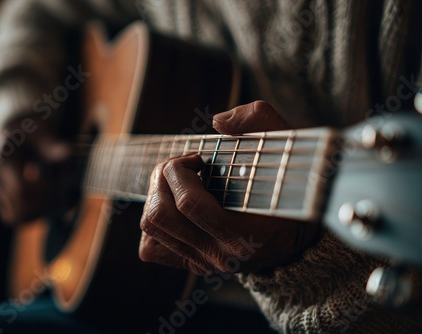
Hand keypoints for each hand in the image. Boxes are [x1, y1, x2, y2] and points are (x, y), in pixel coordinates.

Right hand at [0, 114, 78, 224]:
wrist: (10, 129)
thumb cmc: (28, 129)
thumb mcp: (41, 131)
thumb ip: (52, 144)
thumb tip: (68, 153)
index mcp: (3, 159)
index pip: (21, 190)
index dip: (45, 190)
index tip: (58, 178)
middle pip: (20, 208)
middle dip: (46, 201)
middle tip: (60, 186)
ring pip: (17, 217)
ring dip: (40, 210)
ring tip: (53, 191)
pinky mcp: (2, 198)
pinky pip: (17, 217)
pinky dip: (35, 211)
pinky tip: (46, 195)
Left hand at [139, 101, 320, 274]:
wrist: (298, 236)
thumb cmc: (288, 186)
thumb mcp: (285, 145)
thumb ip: (257, 120)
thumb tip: (218, 122)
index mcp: (243, 235)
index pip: (187, 203)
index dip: (180, 170)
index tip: (198, 158)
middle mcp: (219, 255)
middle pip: (159, 214)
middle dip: (163, 178)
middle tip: (186, 166)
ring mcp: (204, 263)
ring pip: (151, 227)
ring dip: (157, 195)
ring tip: (179, 183)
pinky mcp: (193, 264)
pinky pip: (151, 248)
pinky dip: (155, 222)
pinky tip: (176, 207)